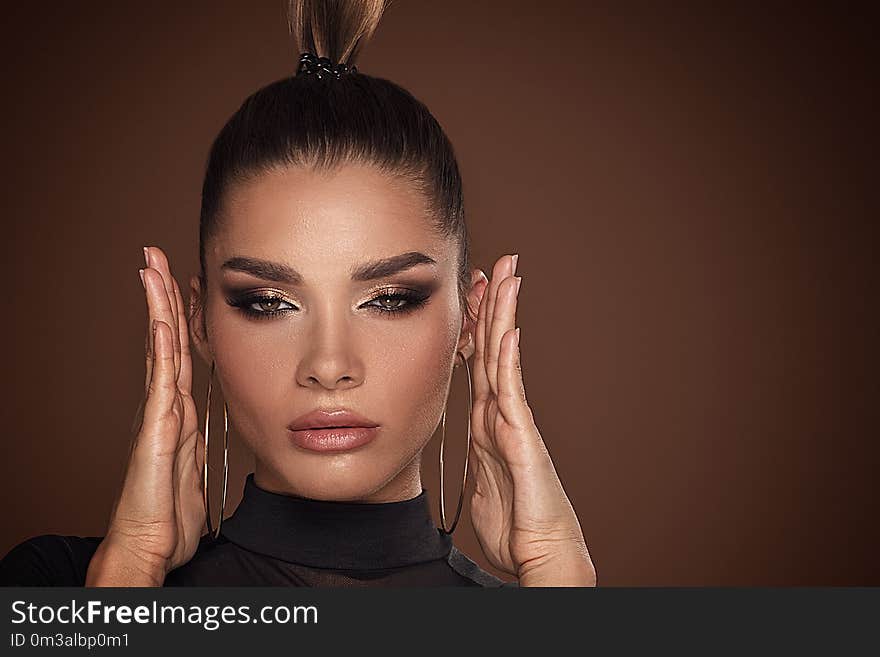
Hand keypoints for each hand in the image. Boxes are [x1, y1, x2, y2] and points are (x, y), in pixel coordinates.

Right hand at [87, 246, 204, 585]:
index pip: (182, 352)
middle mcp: (166, 405)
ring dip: (159, 307)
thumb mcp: (195, 469)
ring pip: (162, 350)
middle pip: (168, 340)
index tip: (184, 282)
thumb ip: (198, 444)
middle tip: (157, 256)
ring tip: (152, 267)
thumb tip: (204, 430)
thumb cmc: (170, 513)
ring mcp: (159, 414)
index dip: (183, 317)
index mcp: (179, 412)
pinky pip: (162, 381)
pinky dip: (162, 349)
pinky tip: (161, 320)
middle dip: (164, 296)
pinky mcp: (156, 430)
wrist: (149, 545)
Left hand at [466, 254, 596, 585]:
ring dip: (502, 315)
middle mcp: (500, 414)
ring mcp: (512, 421)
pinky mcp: (521, 436)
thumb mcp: (482, 480)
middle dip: (492, 304)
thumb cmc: (514, 523)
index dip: (472, 326)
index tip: (468, 294)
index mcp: (486, 422)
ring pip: (503, 357)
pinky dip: (507, 358)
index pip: (477, 362)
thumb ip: (476, 454)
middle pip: (492, 347)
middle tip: (495, 264)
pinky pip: (510, 390)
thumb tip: (468, 439)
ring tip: (507, 275)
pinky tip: (507, 328)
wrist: (541, 551)